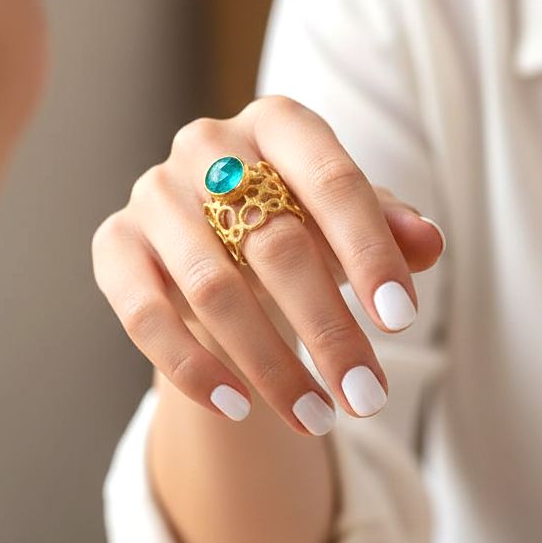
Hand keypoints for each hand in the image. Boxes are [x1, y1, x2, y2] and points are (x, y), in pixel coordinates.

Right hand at [92, 95, 444, 435]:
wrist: (213, 234)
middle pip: (274, 242)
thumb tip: (427, 245)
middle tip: (367, 397)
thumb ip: (387, 228)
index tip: (401, 322)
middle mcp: (207, 145)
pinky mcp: (114, 242)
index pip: (332, 181)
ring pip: (212, 288)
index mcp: (277, 123)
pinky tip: (237, 407)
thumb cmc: (294, 220)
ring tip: (316, 419)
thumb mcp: (346, 220)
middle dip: (328, 329)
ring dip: (268, 364)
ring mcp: (153, 192)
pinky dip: (191, 367)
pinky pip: (144, 314)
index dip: (369, 252)